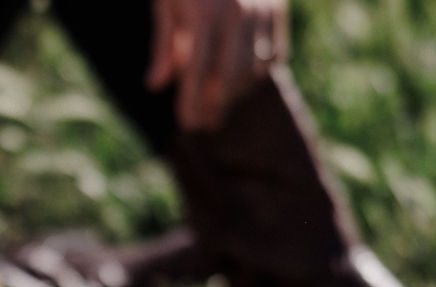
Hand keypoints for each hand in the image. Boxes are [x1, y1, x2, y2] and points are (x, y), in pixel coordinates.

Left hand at [147, 0, 288, 132]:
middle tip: (204, 125)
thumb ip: (164, 45)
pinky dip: (259, 71)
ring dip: (237, 92)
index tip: (186, 124)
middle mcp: (239, 13)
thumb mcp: (167, 2)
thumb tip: (156, 86)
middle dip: (216, 107)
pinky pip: (275, 53)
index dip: (192, 103)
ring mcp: (264, 9)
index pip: (198, 73)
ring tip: (219, 104)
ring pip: (255, 69)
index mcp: (205, 13)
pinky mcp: (280, 6)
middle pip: (230, 79)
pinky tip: (242, 81)